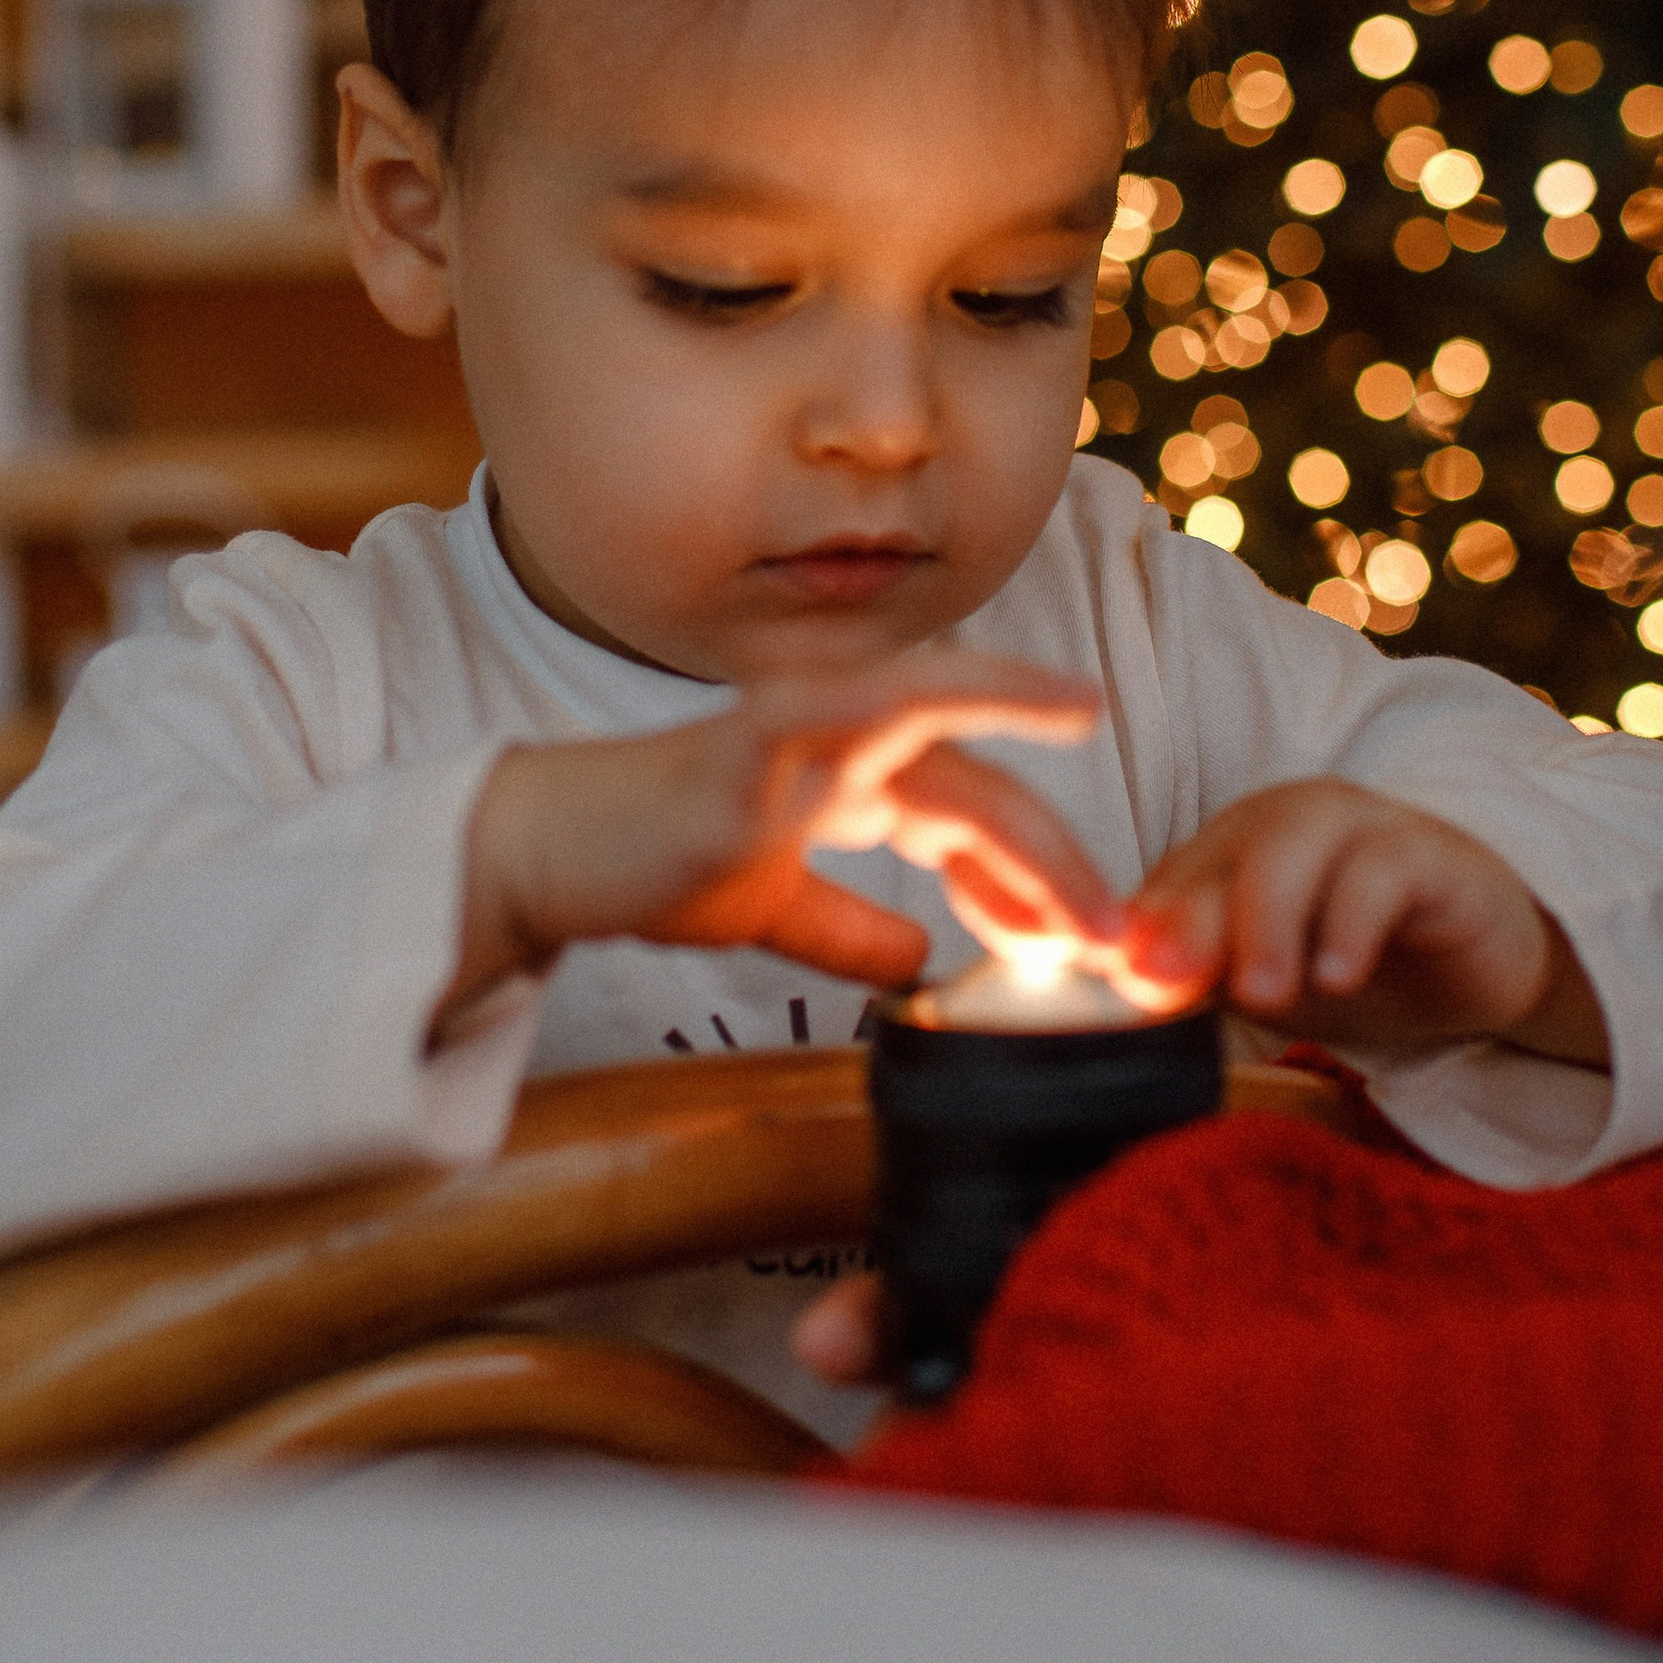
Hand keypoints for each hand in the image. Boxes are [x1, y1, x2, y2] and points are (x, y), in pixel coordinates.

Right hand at [448, 649, 1122, 1022]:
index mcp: (853, 766)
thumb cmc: (654, 863)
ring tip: (1085, 777)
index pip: (971, 811)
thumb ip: (846, 925)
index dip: (1032, 874)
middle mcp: (839, 730)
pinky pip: (857, 708)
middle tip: (1113, 936)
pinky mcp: (753, 743)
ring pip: (936, 712)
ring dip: (1016, 764)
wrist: (550, 854)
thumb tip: (914, 963)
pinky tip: (984, 718)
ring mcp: (799, 727)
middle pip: (975, 785)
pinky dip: (936, 699)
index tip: (1076, 944)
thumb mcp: (773, 909)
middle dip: (1052, 859)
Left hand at [1123, 782, 1607, 1067]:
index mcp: (1236, 843)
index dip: (1137, 931)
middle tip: (1165, 984)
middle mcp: (1293, 820)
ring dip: (1269, 919)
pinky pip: (1384, 869)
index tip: (1112, 988)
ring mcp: (1364, 827)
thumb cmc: (1353, 964)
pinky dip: (1353, 922)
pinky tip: (1339, 978)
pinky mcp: (1430, 853)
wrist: (1477, 968)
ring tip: (1263, 994)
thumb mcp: (1266, 983)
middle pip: (1227, 852)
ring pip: (1299, 843)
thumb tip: (1120, 983)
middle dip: (1191, 920)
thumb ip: (1198, 977)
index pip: (1174, 879)